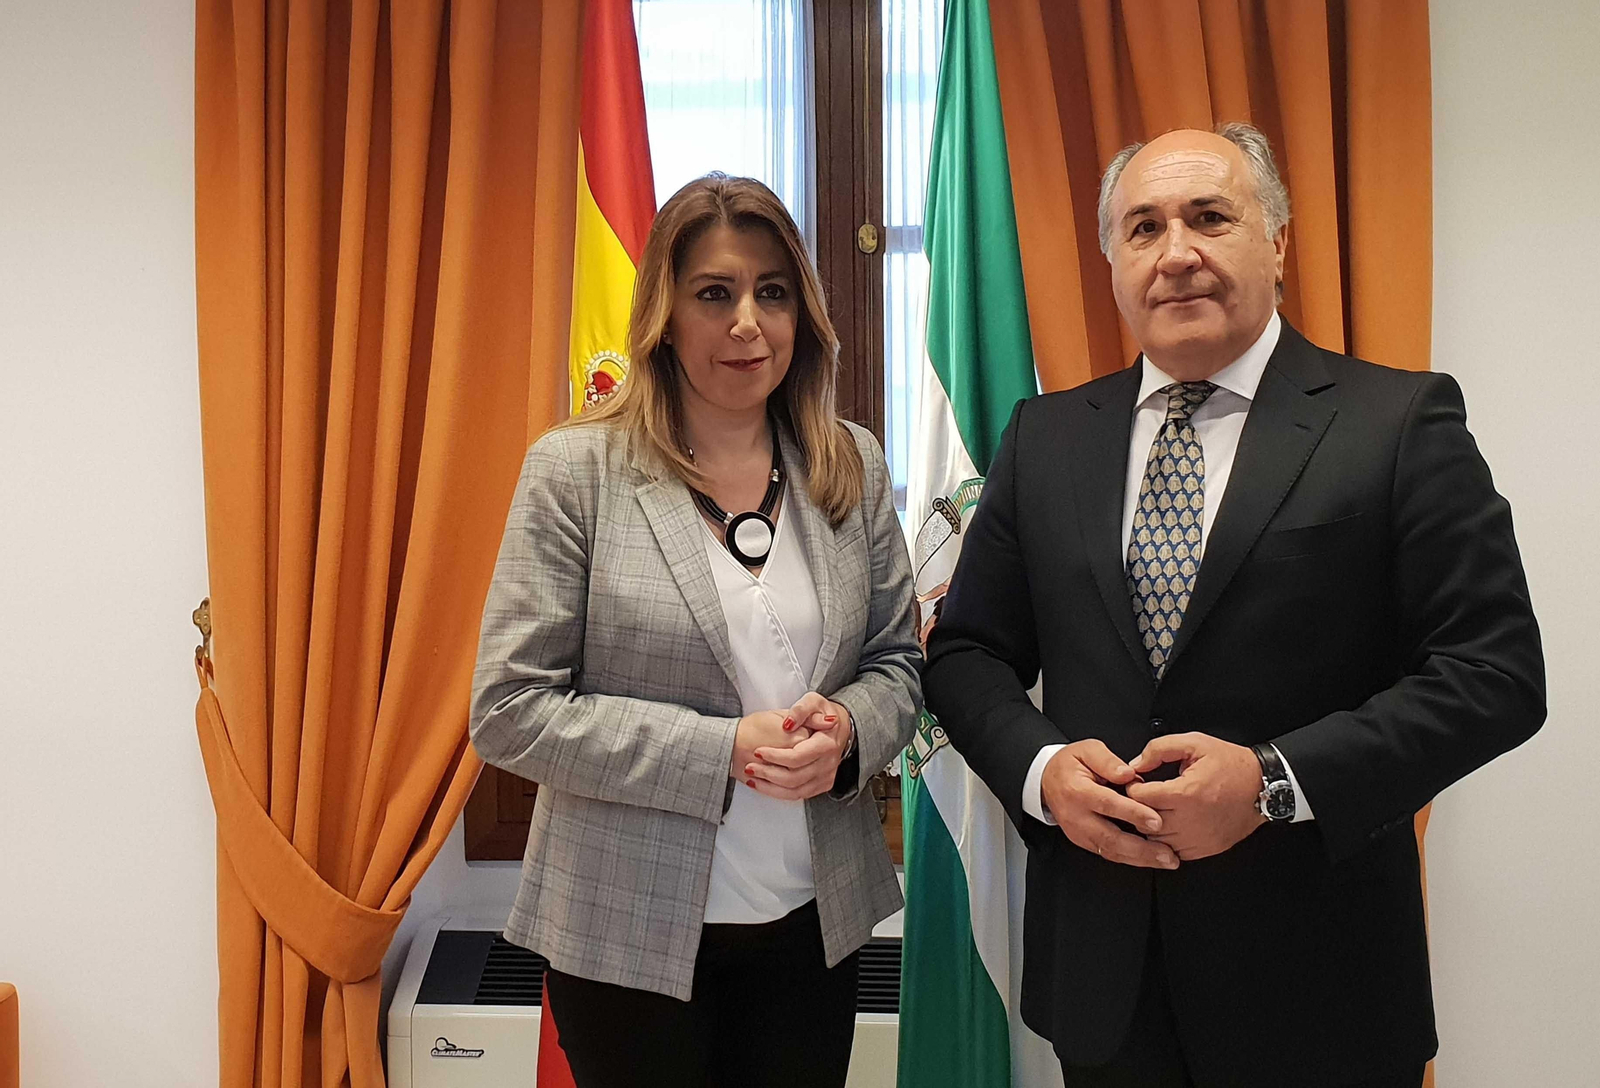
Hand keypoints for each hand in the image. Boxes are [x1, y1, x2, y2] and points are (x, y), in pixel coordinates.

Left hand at [745, 692, 853, 800]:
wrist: (839, 727)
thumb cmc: (822, 712)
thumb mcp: (812, 701)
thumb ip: (800, 709)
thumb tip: (789, 724)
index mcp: (826, 743)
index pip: (797, 757)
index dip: (775, 756)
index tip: (758, 751)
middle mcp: (828, 764)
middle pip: (794, 778)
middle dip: (768, 773)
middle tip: (750, 766)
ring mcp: (826, 777)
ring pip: (795, 791)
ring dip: (770, 787)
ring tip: (752, 778)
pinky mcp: (821, 785)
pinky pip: (798, 795)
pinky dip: (778, 793)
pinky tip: (763, 785)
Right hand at [1040, 740, 1177, 869]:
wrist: (1047, 781)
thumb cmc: (1070, 765)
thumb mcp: (1087, 750)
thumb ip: (1108, 761)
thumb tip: (1128, 774)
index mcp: (1077, 791)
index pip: (1107, 804)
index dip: (1133, 813)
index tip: (1156, 820)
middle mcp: (1077, 817)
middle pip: (1111, 837)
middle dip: (1142, 849)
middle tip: (1168, 853)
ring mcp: (1080, 833)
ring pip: (1111, 851)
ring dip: (1140, 859)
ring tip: (1166, 860)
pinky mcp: (1085, 842)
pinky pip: (1109, 854)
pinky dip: (1131, 859)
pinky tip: (1151, 860)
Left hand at [1126, 733, 1265, 861]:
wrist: (1262, 786)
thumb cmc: (1230, 764)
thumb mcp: (1194, 743)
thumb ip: (1159, 749)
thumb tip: (1136, 764)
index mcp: (1186, 793)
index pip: (1141, 797)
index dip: (1134, 786)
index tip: (1138, 782)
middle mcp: (1191, 820)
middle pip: (1144, 821)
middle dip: (1139, 807)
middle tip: (1145, 796)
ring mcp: (1199, 838)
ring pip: (1156, 840)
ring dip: (1152, 825)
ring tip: (1158, 809)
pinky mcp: (1206, 849)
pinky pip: (1174, 851)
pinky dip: (1168, 840)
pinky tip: (1173, 823)